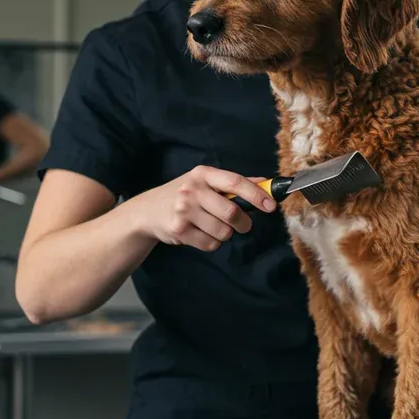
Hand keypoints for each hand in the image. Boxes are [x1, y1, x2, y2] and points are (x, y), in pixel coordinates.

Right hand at [134, 165, 277, 251]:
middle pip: (231, 213)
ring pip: (223, 232)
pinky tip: (200, 234)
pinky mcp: (179, 229)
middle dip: (243, 223)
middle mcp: (192, 190)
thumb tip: (266, 183)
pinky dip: (212, 243)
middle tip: (242, 225)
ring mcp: (184, 210)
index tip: (271, 206)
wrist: (147, 211)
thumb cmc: (184, 195)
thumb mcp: (205, 182)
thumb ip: (234, 183)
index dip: (256, 195)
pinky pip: (210, 244)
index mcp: (203, 174)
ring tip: (213, 227)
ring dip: (225, 234)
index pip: (235, 182)